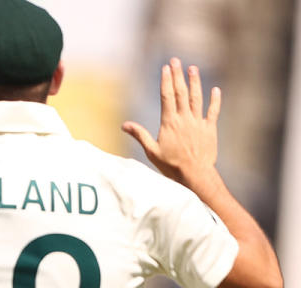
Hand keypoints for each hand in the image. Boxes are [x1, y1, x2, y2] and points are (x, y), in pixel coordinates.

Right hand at [122, 58, 220, 192]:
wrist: (194, 174)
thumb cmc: (170, 165)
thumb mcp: (151, 151)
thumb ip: (140, 135)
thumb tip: (124, 125)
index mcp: (169, 122)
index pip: (167, 96)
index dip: (166, 81)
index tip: (166, 68)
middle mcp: (184, 119)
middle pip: (181, 92)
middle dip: (178, 75)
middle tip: (176, 60)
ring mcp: (198, 123)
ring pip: (197, 98)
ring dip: (195, 82)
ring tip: (193, 68)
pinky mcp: (209, 129)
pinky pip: (213, 112)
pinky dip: (215, 100)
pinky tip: (215, 90)